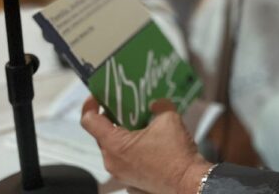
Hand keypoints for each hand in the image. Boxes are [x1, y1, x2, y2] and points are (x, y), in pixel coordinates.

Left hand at [81, 96, 212, 193]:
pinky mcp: (130, 180)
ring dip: (123, 133)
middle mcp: (112, 162)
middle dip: (112, 118)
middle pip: (102, 134)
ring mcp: (120, 173)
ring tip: (141, 122)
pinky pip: (123, 159)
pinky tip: (149, 141)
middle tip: (127, 105)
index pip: (89, 121)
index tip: (97, 96)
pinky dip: (131, 147)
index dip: (90, 105)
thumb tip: (155, 103)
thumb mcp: (169, 118)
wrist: (188, 181)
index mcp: (115, 145)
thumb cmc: (176, 153)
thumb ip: (159, 105)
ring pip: (114, 147)